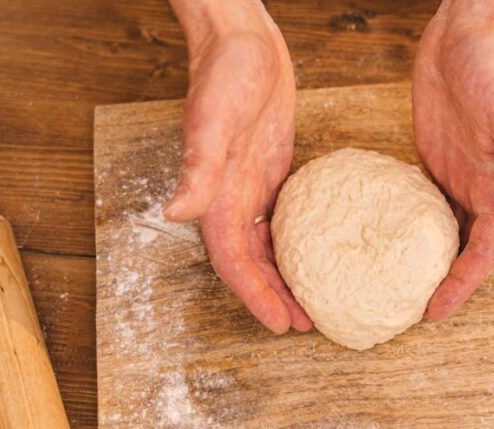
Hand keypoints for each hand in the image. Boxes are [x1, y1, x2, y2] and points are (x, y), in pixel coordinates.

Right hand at [165, 1, 310, 333]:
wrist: (240, 38)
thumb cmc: (224, 73)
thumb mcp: (213, 120)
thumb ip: (197, 167)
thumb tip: (177, 211)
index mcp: (217, 195)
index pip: (235, 262)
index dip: (255, 296)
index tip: (281, 324)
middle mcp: (231, 198)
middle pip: (251, 264)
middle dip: (273, 297)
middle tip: (305, 325)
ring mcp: (251, 186)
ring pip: (266, 247)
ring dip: (285, 277)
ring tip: (313, 302)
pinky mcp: (270, 170)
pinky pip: (280, 220)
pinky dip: (293, 244)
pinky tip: (316, 254)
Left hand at [413, 0, 493, 319]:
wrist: (468, 32)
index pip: (485, 251)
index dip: (463, 284)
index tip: (436, 311)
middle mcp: (479, 189)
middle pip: (464, 251)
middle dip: (444, 284)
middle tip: (408, 313)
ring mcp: (455, 176)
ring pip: (442, 233)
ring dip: (426, 261)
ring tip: (396, 289)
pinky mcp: (432, 160)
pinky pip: (419, 205)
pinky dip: (407, 228)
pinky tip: (386, 242)